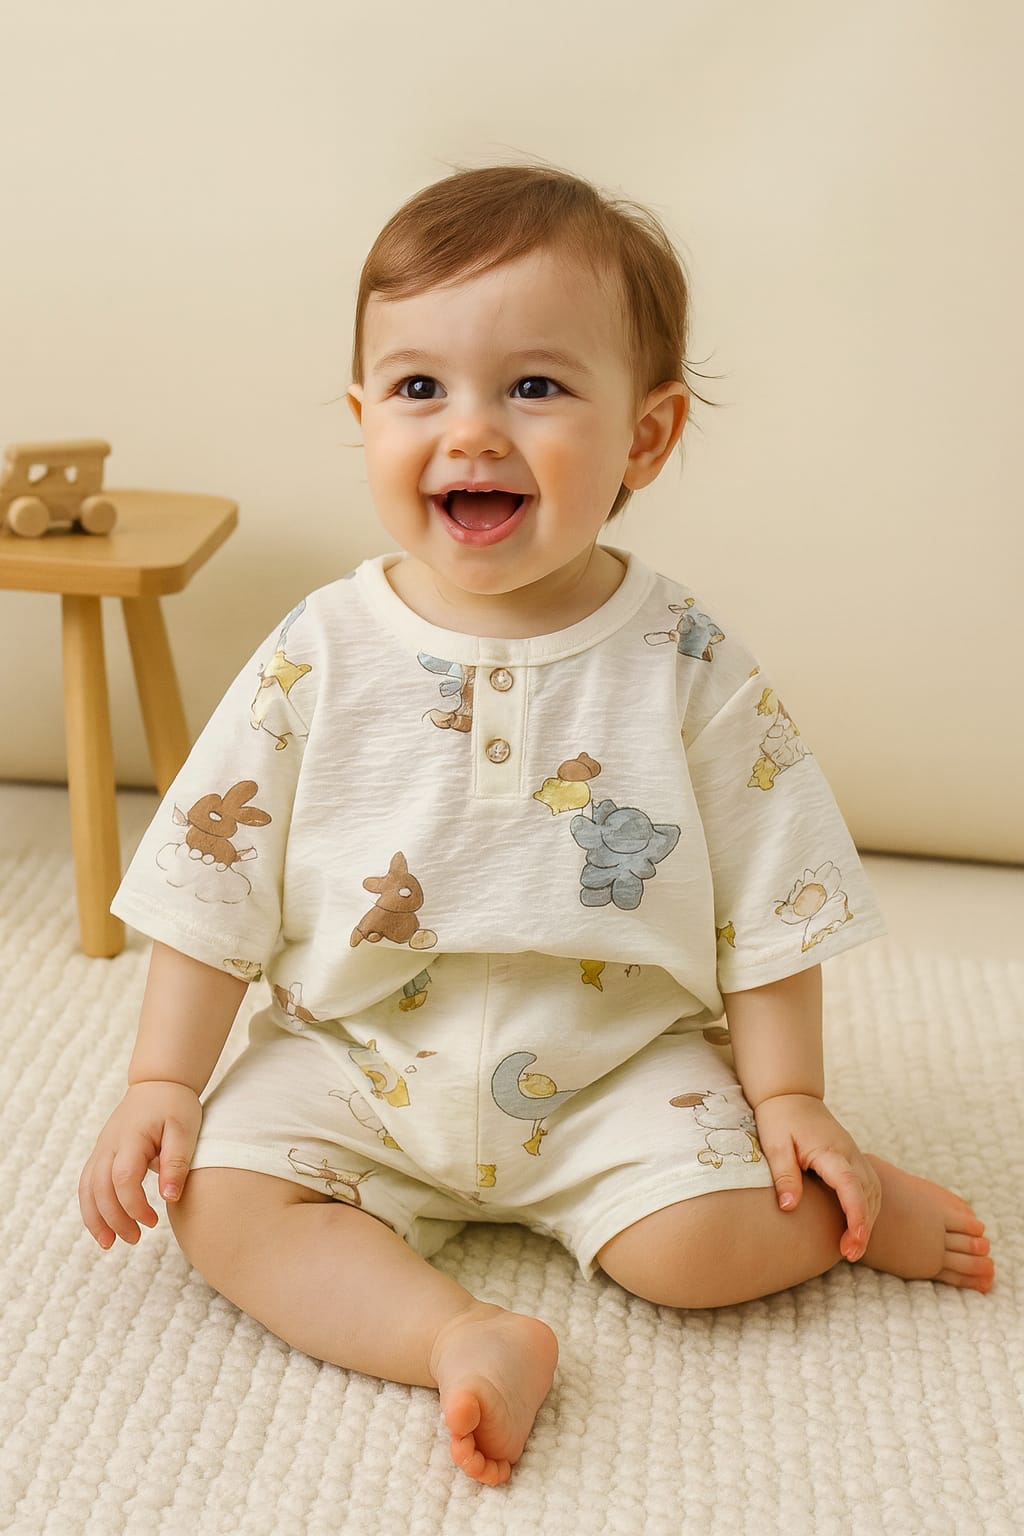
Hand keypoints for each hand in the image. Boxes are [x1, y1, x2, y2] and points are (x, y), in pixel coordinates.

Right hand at [78, 1081, 201, 1248]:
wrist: (159, 1082)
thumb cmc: (175, 1105)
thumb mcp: (185, 1130)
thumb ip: (177, 1162)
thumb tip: (170, 1197)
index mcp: (131, 1138)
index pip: (123, 1179)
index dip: (134, 1206)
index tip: (154, 1221)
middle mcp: (109, 1144)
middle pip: (99, 1188)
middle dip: (113, 1219)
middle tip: (135, 1238)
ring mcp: (101, 1148)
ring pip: (86, 1188)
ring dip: (94, 1218)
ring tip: (109, 1243)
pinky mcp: (101, 1153)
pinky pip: (87, 1183)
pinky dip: (91, 1206)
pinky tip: (103, 1225)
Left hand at [752, 1094, 880, 1261]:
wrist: (791, 1094)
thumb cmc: (780, 1118)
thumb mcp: (775, 1146)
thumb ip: (785, 1176)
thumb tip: (790, 1207)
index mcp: (831, 1151)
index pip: (850, 1186)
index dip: (855, 1215)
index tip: (853, 1241)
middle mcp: (849, 1153)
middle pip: (868, 1194)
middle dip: (864, 1226)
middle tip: (848, 1254)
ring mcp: (854, 1155)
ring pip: (873, 1192)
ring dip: (868, 1220)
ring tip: (852, 1248)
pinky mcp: (853, 1158)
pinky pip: (869, 1186)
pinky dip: (867, 1208)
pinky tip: (856, 1226)